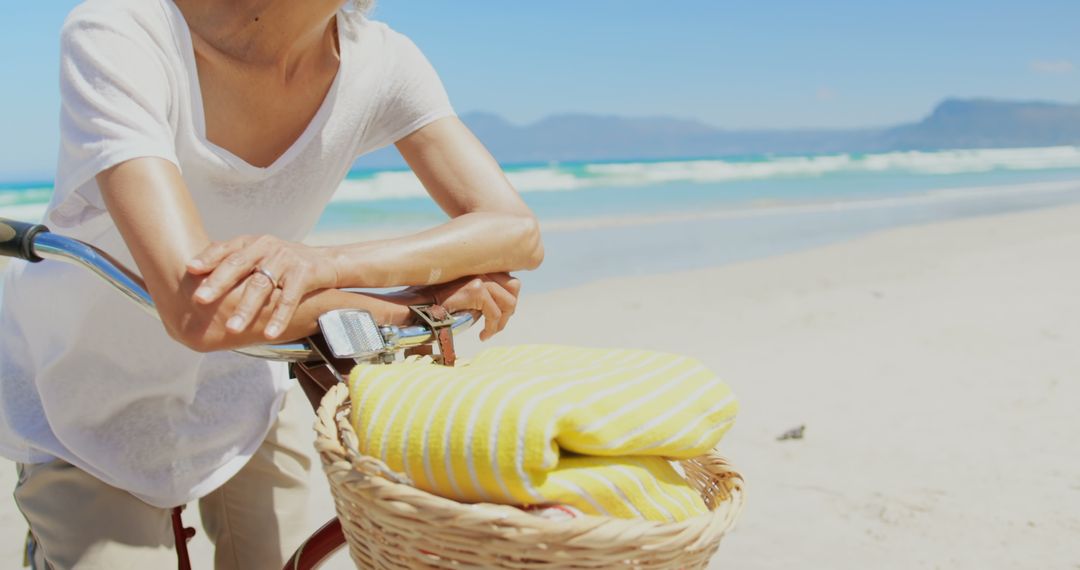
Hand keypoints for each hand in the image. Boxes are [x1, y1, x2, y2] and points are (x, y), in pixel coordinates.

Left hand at [187, 235, 339, 337]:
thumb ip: (237, 262)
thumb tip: (196, 276)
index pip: (226, 249)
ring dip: (245, 308)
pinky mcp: (304, 273)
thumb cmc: (286, 263)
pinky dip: (279, 317)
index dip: (208, 258)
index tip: (189, 269)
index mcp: (253, 243)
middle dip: (218, 283)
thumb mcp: (261, 256)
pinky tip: (269, 334)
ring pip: (261, 285)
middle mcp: (267, 247)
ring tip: (232, 328)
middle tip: (199, 299)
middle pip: (238, 265)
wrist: (327, 262)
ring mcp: (286, 259)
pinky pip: (288, 299)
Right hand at [417, 273, 520, 340]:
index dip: (507, 297)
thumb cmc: (436, 301)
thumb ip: (480, 293)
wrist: (416, 304)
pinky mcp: (476, 290)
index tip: (497, 314)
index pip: (508, 278)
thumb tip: (499, 307)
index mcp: (480, 265)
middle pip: (514, 287)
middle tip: (495, 324)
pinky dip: (491, 328)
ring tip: (489, 331)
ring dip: (501, 321)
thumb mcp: (463, 293)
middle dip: (508, 309)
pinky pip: (495, 314)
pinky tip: (482, 336)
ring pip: (509, 302)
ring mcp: (480, 277)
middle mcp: (482, 267)